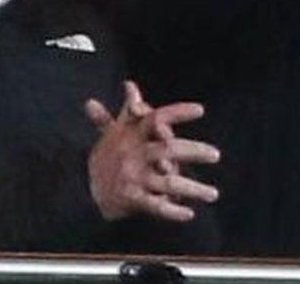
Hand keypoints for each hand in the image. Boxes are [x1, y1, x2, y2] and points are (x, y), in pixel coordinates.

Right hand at [86, 81, 219, 221]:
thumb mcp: (116, 130)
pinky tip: (189, 214)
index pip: (155, 118)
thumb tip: (130, 85)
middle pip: (168, 149)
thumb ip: (129, 109)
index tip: (200, 109)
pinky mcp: (133, 199)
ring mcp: (134, 178)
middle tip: (215, 154)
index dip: (177, 113)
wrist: (84, 187)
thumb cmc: (109, 155)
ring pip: (168, 182)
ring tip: (213, 193)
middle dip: (193, 152)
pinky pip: (156, 206)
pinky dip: (172, 211)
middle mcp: (134, 154)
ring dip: (192, 189)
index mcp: (132, 134)